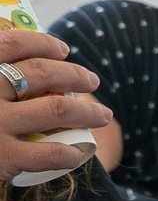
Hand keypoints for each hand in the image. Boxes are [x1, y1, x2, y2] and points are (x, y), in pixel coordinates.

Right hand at [0, 32, 107, 184]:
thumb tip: (22, 51)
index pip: (11, 42)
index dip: (42, 42)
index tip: (63, 49)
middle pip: (41, 73)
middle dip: (75, 75)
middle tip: (92, 81)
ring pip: (56, 110)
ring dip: (88, 111)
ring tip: (103, 115)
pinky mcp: (0, 157)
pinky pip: (47, 153)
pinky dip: (69, 152)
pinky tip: (79, 153)